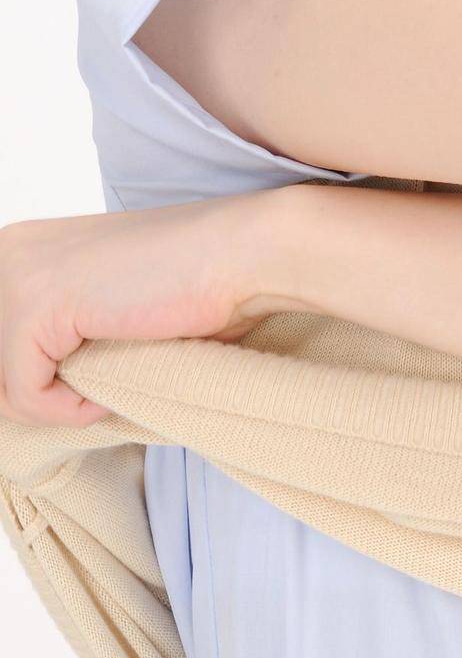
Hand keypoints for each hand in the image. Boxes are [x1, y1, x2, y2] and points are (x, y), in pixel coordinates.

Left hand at [0, 193, 285, 428]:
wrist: (241, 256)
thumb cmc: (197, 283)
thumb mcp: (106, 305)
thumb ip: (63, 331)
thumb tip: (30, 390)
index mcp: (21, 246)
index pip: (0, 344)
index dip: (43, 380)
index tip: (88, 382)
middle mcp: (7, 250)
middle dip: (46, 394)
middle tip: (101, 388)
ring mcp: (16, 274)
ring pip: (5, 386)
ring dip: (61, 405)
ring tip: (111, 383)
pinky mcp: (35, 307)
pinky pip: (27, 394)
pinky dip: (70, 410)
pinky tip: (110, 388)